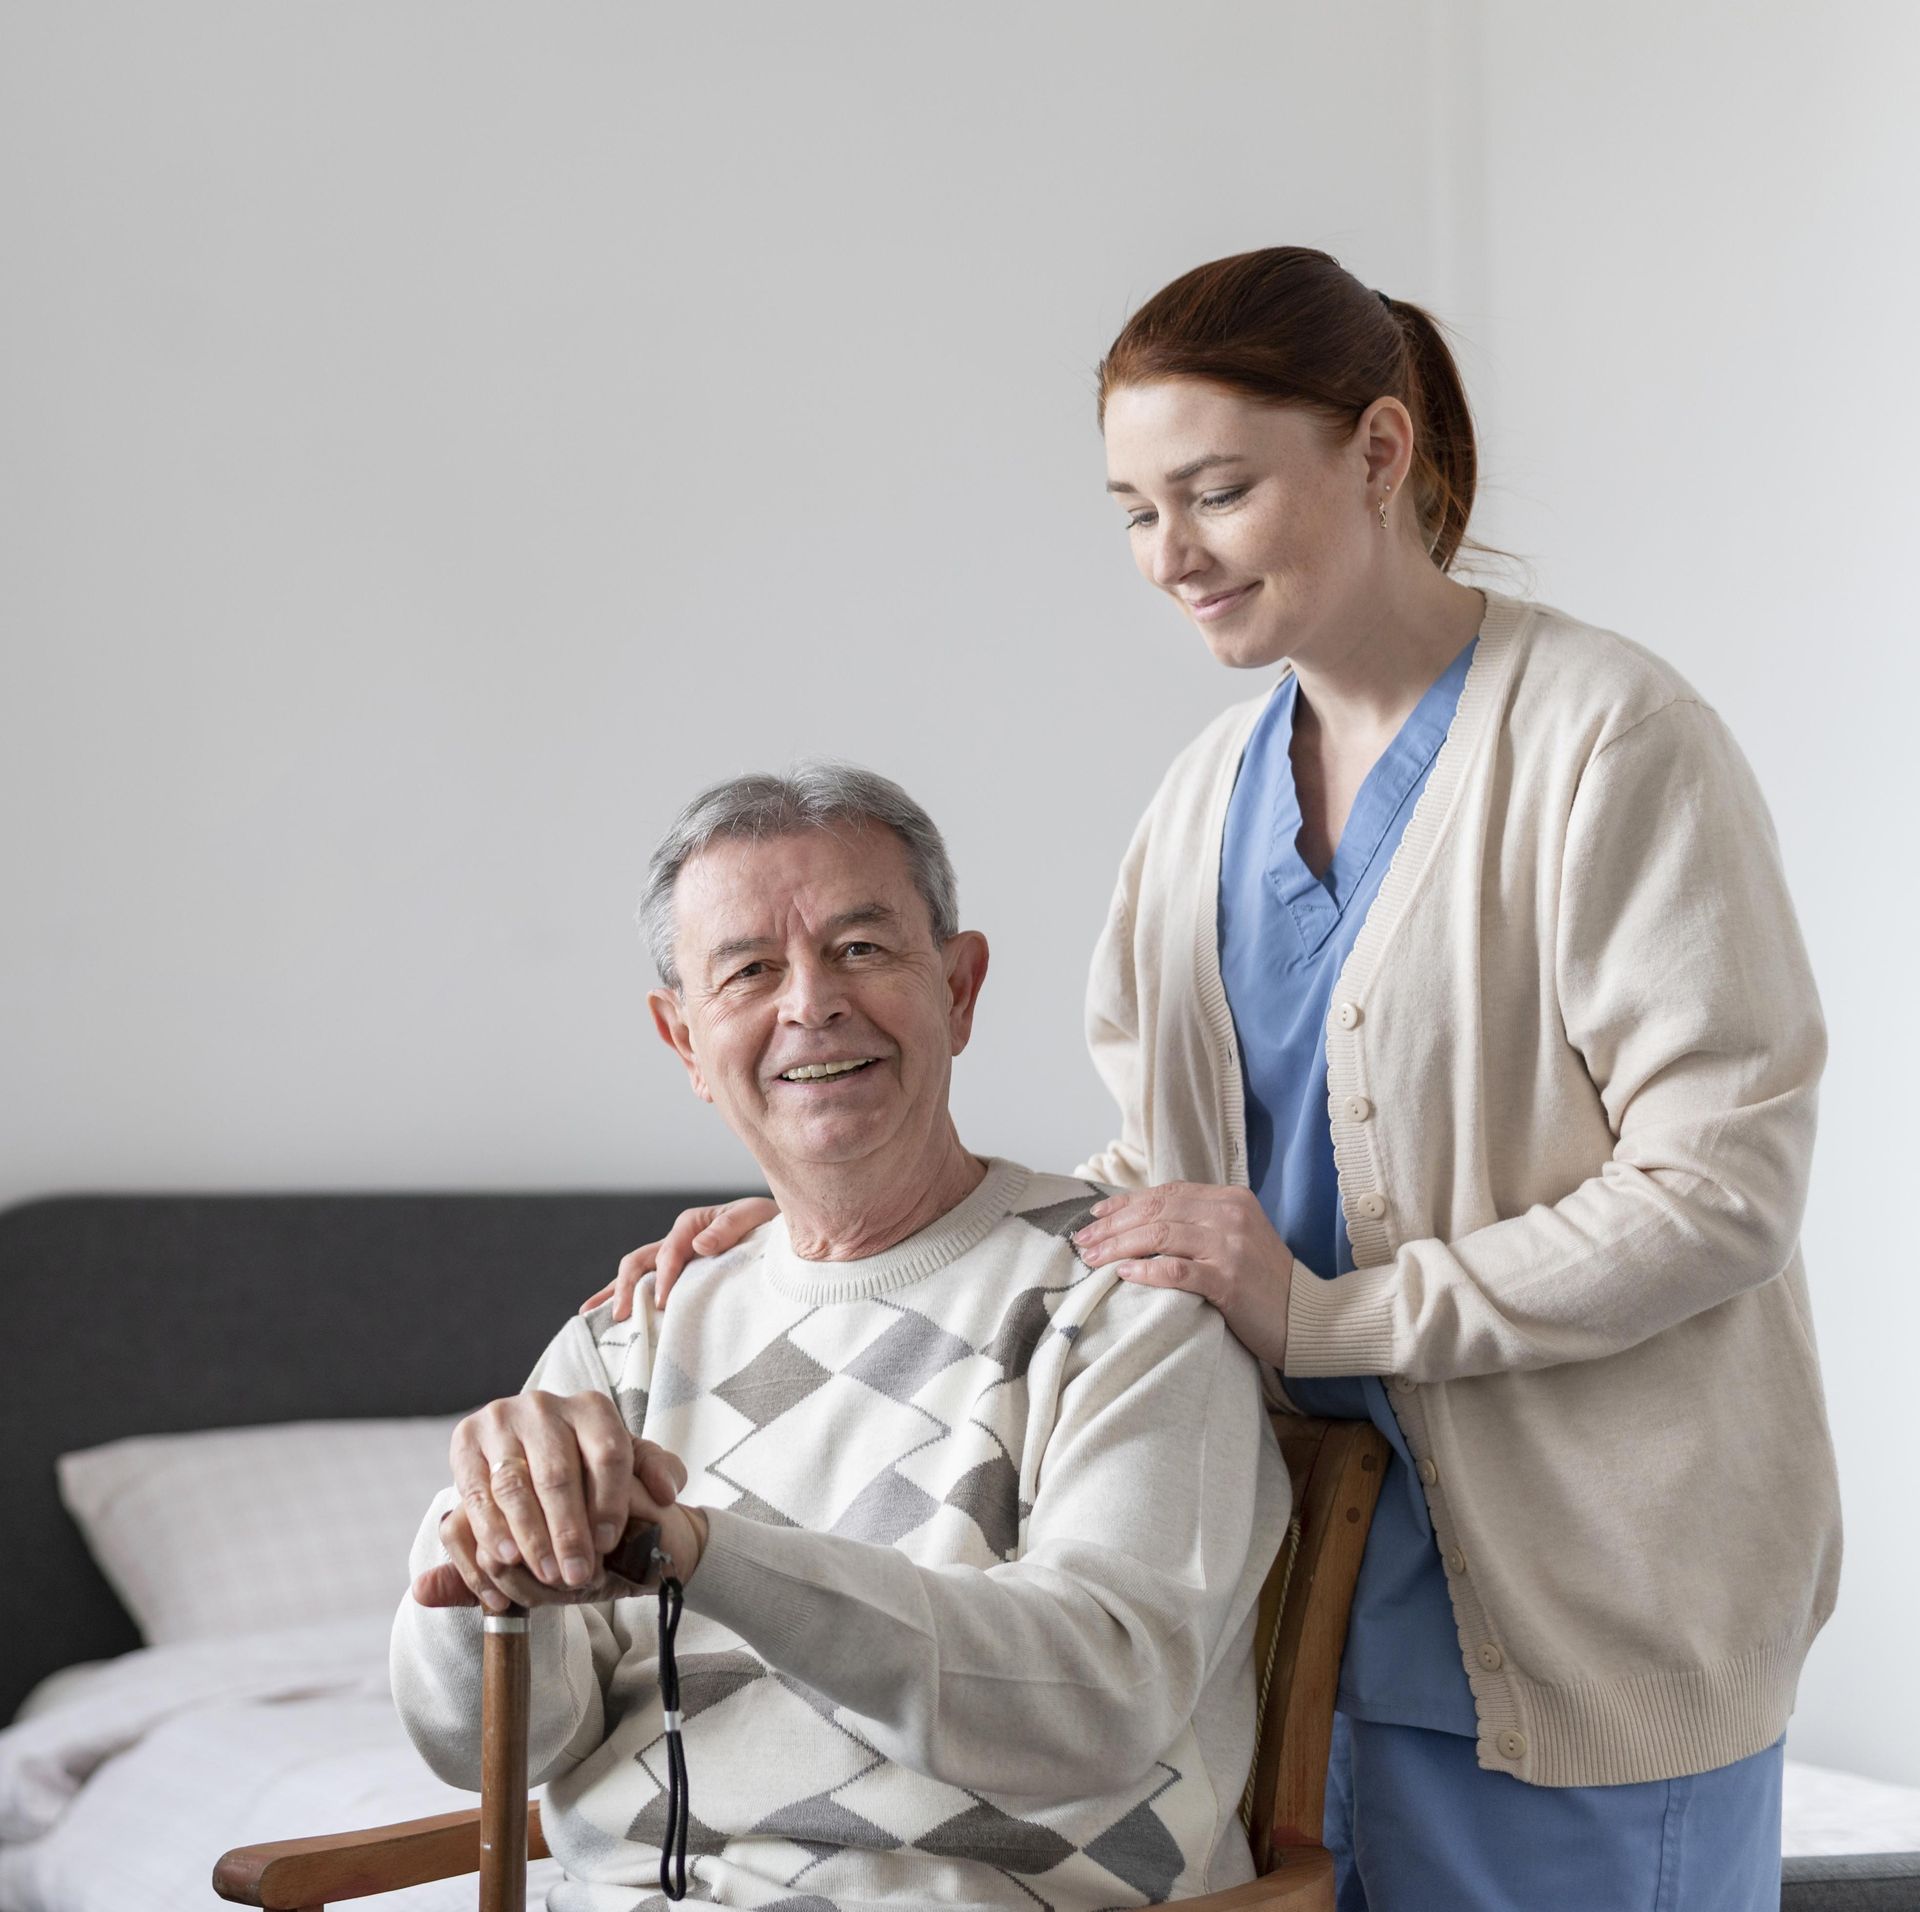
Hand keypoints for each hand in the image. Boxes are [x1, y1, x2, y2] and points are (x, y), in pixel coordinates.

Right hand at [409, 1390, 698, 1609]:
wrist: (532, 1451)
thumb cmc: (589, 1464)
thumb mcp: (629, 1462)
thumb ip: (657, 1470)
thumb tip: (666, 1492)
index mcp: (591, 1407)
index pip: (608, 1452)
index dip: (610, 1500)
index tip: (609, 1543)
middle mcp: (544, 1406)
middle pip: (558, 1473)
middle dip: (568, 1531)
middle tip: (577, 1575)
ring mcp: (502, 1421)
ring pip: (514, 1485)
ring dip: (529, 1535)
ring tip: (543, 1574)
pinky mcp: (466, 1441)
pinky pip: (474, 1492)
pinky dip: (488, 1531)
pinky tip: (504, 1562)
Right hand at [578, 1196, 780, 1318]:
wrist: (785, 1234)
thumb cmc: (768, 1224)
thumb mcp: (754, 1216)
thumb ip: (728, 1228)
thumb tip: (699, 1246)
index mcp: (692, 1225)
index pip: (668, 1253)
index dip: (662, 1278)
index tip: (660, 1304)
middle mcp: (677, 1241)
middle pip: (639, 1261)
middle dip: (625, 1288)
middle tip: (619, 1316)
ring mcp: (675, 1259)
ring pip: (634, 1273)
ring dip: (612, 1292)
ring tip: (588, 1314)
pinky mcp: (679, 1276)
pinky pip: (646, 1285)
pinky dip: (624, 1297)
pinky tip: (606, 1316)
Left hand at [1071, 1182, 1294, 1366]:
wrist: (1307, 1317)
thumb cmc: (1263, 1282)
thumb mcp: (1235, 1238)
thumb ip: (1199, 1223)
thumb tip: (1141, 1221)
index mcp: (1231, 1199)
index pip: (1166, 1192)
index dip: (1126, 1203)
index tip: (1095, 1217)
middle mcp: (1231, 1215)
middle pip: (1157, 1211)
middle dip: (1113, 1226)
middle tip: (1083, 1242)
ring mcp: (1231, 1246)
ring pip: (1160, 1235)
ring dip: (1119, 1246)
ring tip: (1093, 1259)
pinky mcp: (1230, 1280)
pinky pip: (1177, 1270)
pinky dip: (1146, 1270)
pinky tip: (1124, 1273)